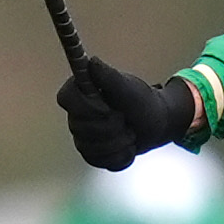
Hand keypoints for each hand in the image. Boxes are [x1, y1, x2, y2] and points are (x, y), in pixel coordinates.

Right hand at [57, 57, 204, 170]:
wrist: (156, 124)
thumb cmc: (143, 101)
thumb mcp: (129, 88)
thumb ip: (109, 76)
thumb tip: (91, 62)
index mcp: (81, 92)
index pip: (66, 99)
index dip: (87, 108)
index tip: (108, 108)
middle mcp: (76, 114)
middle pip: (81, 129)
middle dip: (112, 127)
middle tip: (126, 118)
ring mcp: (83, 137)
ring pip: (92, 149)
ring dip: (119, 143)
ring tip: (130, 132)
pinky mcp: (93, 155)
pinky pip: (102, 162)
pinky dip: (122, 156)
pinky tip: (129, 146)